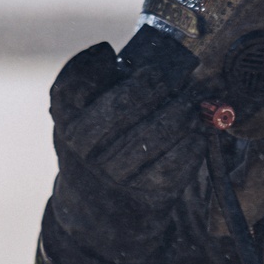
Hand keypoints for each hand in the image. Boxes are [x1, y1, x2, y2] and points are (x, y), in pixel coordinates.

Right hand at [43, 41, 206, 263]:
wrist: (98, 211)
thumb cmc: (95, 144)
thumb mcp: (79, 114)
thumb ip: (90, 80)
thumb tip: (112, 52)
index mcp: (67, 123)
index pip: (75, 87)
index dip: (102, 69)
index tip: (130, 62)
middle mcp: (84, 152)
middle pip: (122, 108)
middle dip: (152, 87)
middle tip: (170, 79)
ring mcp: (115, 176)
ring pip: (154, 135)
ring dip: (179, 112)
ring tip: (189, 102)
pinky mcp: (146, 195)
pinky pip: (175, 164)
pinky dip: (191, 143)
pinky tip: (196, 131)